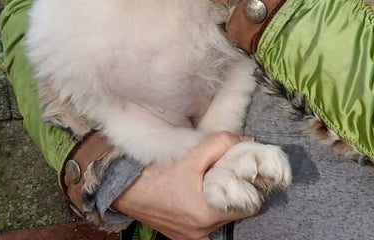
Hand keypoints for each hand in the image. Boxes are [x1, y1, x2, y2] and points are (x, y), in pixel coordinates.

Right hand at [112, 132, 259, 239]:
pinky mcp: (181, 235)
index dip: (252, 187)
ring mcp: (190, 236)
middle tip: (229, 171)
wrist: (121, 188)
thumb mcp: (189, 155)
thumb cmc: (153, 174)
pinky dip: (206, 206)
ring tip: (212, 180)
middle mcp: (201, 232)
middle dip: (236, 191)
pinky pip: (205, 222)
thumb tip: (244, 142)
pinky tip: (199, 191)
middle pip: (235, 212)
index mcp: (206, 215)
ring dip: (221, 199)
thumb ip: (220, 145)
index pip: (249, 207)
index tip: (247, 171)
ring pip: (220, 217)